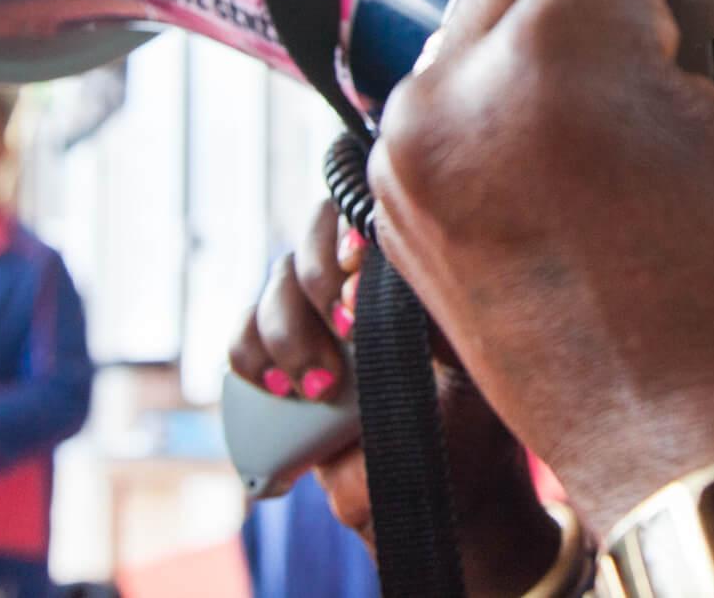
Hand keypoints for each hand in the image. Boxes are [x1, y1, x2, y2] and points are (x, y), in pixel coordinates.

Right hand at [230, 200, 559, 594]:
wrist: (439, 502)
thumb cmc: (469, 428)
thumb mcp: (469, 367)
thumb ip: (437, 314)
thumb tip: (388, 267)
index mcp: (405, 269)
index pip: (364, 210)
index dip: (348, 230)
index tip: (357, 270)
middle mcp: (360, 283)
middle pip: (310, 236)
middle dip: (317, 282)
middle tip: (345, 331)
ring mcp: (318, 320)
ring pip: (274, 286)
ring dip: (287, 331)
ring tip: (321, 388)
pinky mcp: (284, 363)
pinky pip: (244, 336)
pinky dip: (249, 357)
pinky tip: (280, 388)